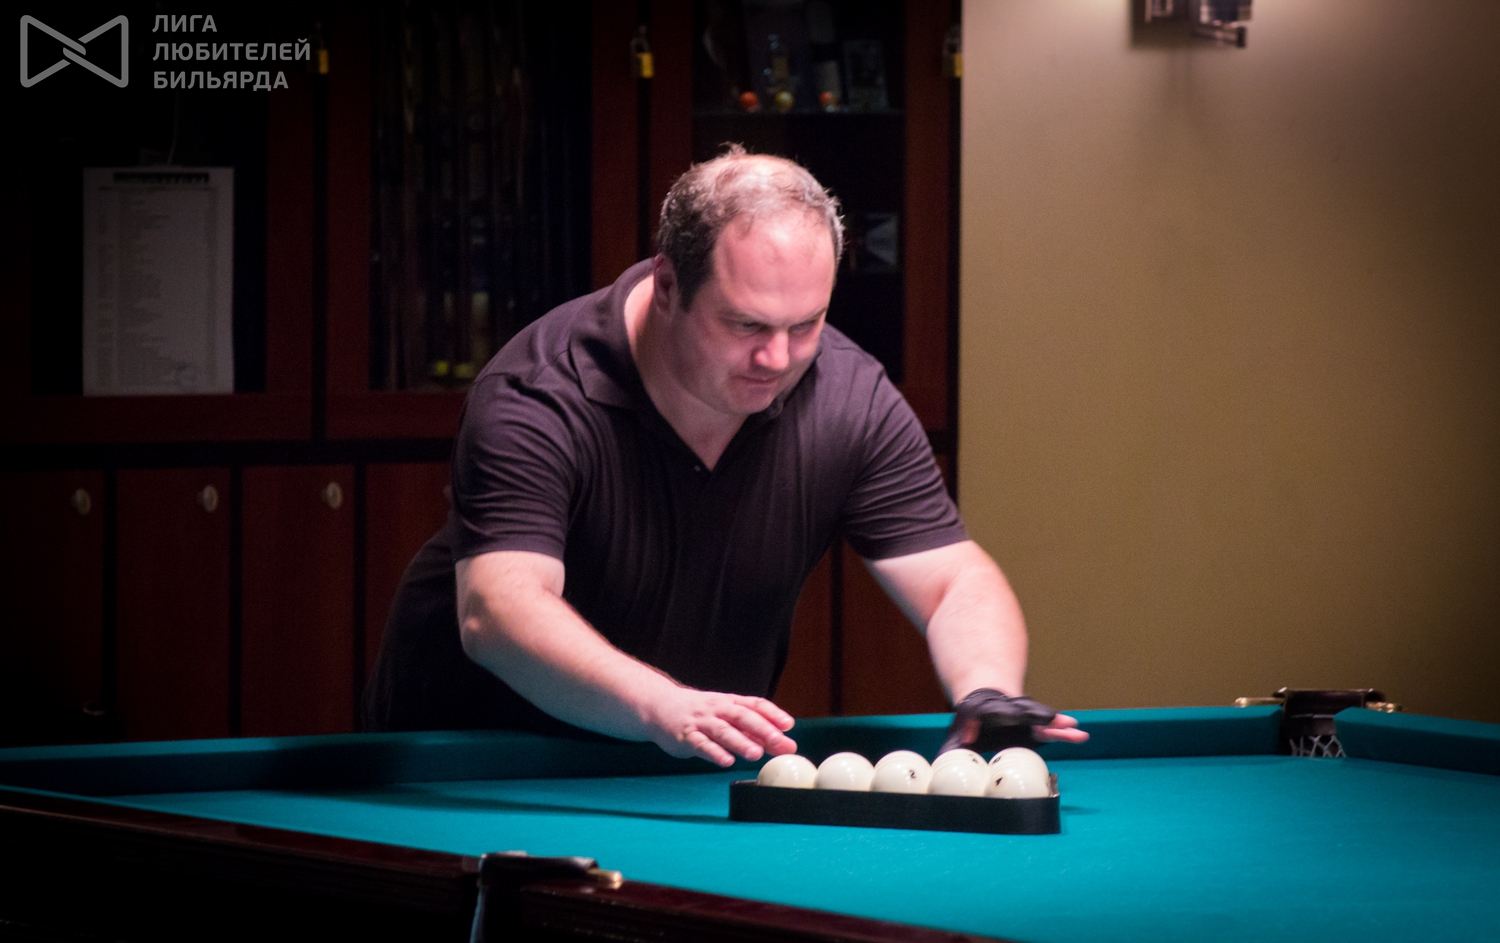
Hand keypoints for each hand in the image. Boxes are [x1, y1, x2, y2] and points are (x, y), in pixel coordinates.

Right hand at [644, 688, 797, 766]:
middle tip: (780, 742)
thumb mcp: (725, 715)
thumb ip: (751, 729)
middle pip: (742, 717)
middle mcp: (717, 709)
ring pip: (723, 731)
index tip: (789, 725)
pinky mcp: (686, 736)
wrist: (660, 706)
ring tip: (756, 754)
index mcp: (730, 702)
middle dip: (762, 730)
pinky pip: (702, 745)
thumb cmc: (700, 713)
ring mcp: (701, 722)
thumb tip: (782, 743)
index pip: (755, 704)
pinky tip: (726, 761)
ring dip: (740, 742)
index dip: (772, 714)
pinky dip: (714, 753)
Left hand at [940, 688, 1088, 752]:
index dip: (1021, 717)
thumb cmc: (974, 717)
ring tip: (1079, 732)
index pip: (1013, 715)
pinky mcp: (1034, 730)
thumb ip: (960, 739)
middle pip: (1036, 718)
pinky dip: (1063, 733)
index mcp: (1002, 714)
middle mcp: (1018, 717)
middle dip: (1050, 721)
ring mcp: (1028, 723)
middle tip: (1069, 723)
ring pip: (1047, 725)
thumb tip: (955, 750)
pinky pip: (1051, 732)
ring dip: (1062, 728)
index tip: (1038, 721)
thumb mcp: (963, 725)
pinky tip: (1079, 736)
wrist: (985, 703)